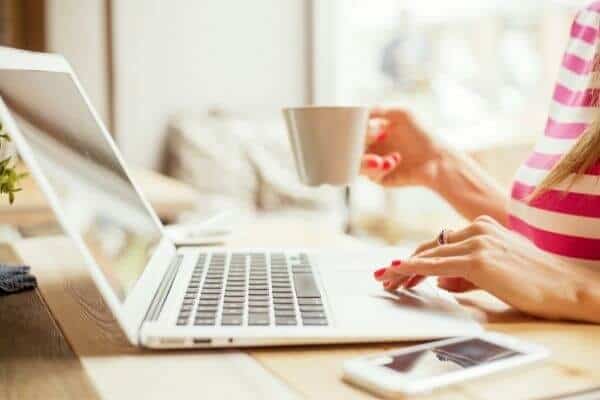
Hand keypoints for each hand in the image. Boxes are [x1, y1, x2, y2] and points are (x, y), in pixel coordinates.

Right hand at [360, 108, 440, 186]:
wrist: (437, 158)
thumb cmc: (422, 134)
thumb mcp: (403, 113)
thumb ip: (379, 110)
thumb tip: (360, 111)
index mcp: (373, 132)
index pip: (353, 131)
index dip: (354, 129)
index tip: (361, 127)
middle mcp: (371, 147)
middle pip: (350, 148)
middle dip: (357, 145)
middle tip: (373, 140)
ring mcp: (374, 163)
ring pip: (356, 164)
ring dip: (364, 162)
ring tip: (378, 160)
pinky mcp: (380, 178)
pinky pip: (371, 174)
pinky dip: (380, 168)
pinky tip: (395, 160)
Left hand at [373, 216, 599, 321]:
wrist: (567, 286)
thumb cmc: (536, 282)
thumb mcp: (495, 272)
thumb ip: (465, 274)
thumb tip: (441, 282)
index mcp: (482, 227)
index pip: (440, 243)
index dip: (417, 258)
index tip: (399, 269)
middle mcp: (477, 229)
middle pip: (430, 246)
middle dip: (405, 264)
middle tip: (385, 276)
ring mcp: (478, 242)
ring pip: (429, 254)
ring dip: (404, 268)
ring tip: (386, 280)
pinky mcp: (479, 259)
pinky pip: (436, 264)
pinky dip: (414, 269)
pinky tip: (400, 273)